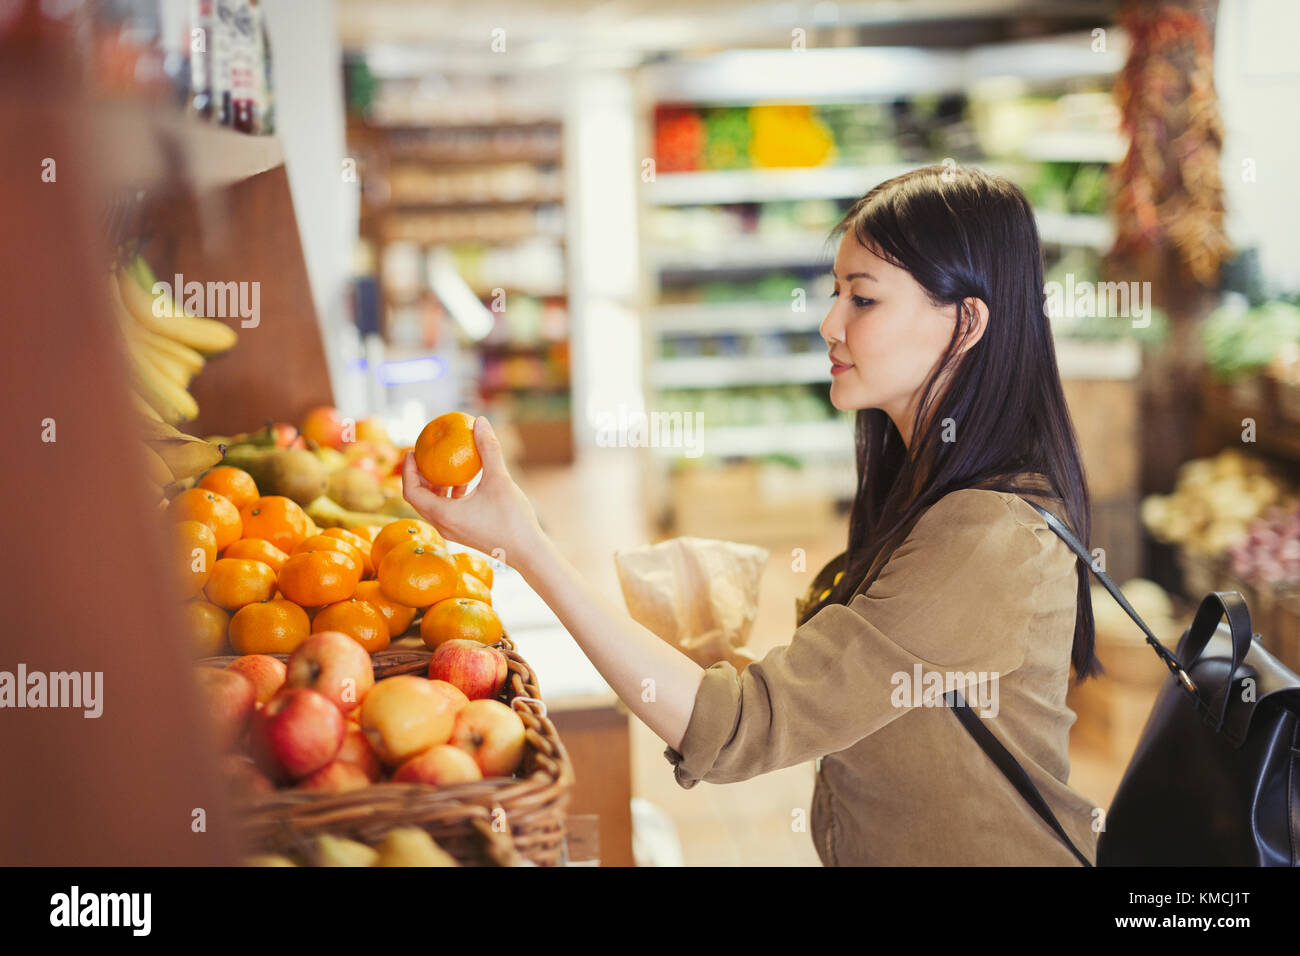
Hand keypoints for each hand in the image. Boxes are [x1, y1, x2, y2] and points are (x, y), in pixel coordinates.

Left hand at [401, 416, 541, 566]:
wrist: (528, 552)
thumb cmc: (513, 518)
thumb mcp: (499, 479)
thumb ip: (488, 449)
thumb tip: (480, 421)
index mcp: (444, 514)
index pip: (411, 492)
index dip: (407, 471)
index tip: (412, 451)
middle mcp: (443, 525)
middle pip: (418, 499)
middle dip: (418, 476)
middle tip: (423, 454)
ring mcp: (453, 531)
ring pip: (432, 506)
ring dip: (433, 486)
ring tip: (442, 466)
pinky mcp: (463, 533)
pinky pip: (446, 511)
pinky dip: (448, 495)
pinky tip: (464, 482)